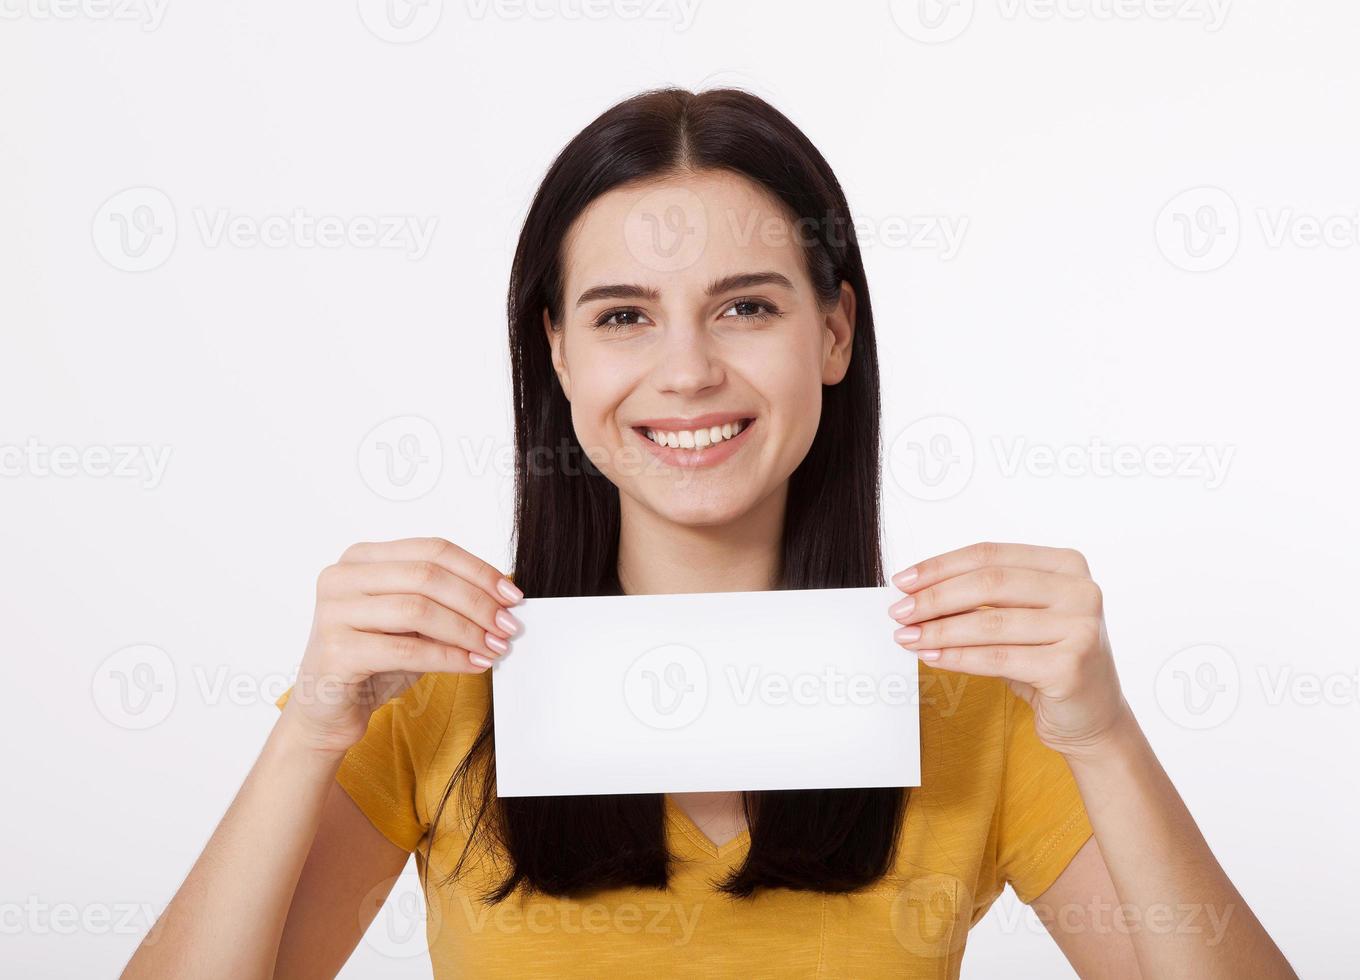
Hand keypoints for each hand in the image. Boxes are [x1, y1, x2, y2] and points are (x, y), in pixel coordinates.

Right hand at [283, 537, 523, 753]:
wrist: (329, 710)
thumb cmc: (374, 661)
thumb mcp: (414, 623)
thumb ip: (446, 602)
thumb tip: (503, 599)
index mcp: (362, 557)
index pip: (432, 549)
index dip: (478, 570)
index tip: (512, 595)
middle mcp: (342, 576)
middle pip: (427, 576)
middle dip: (477, 601)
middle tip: (508, 625)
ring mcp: (334, 611)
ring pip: (418, 609)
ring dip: (466, 630)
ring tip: (494, 647)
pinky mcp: (336, 651)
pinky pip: (406, 649)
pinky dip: (448, 657)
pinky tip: (473, 665)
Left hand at [888, 541, 1130, 757]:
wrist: (1091, 717)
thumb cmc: (1047, 661)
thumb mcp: (1018, 618)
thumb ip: (979, 599)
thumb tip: (914, 593)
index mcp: (1067, 564)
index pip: (991, 554)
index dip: (941, 566)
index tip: (903, 580)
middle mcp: (1081, 590)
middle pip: (989, 583)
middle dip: (935, 597)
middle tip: (899, 611)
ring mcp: (1081, 628)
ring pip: (990, 622)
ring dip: (939, 630)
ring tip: (907, 637)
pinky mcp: (1071, 666)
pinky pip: (998, 657)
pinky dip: (957, 657)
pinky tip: (931, 658)